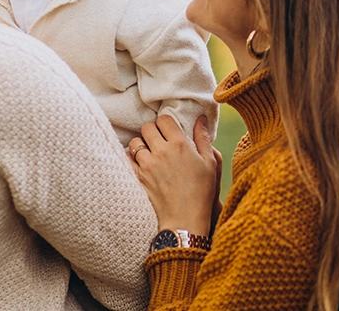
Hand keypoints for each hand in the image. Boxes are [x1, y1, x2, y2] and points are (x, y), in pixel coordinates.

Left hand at [129, 115, 220, 235]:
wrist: (185, 219)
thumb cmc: (202, 192)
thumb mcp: (210, 163)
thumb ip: (203, 138)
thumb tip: (200, 118)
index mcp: (180, 144)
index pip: (164, 120)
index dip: (166, 123)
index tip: (169, 130)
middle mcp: (161, 151)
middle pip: (147, 127)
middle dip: (153, 131)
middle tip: (159, 141)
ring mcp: (148, 164)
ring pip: (135, 142)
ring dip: (141, 144)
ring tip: (150, 152)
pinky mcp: (139, 177)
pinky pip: (128, 158)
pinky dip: (132, 158)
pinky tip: (142, 163)